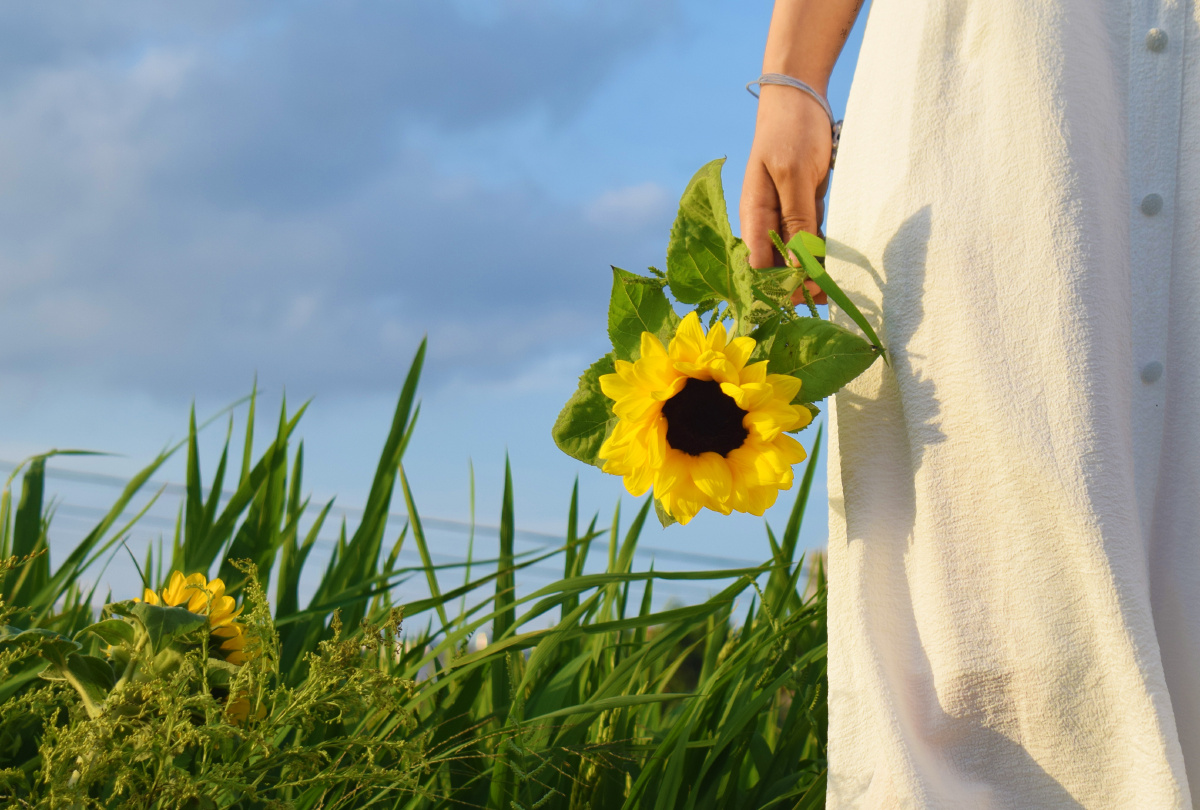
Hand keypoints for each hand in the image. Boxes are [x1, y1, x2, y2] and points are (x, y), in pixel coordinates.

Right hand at [740, 84, 830, 305]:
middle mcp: (765, 220)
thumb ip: (795, 220)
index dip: (778, 285)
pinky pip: (810, 238)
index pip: (758, 265)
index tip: (807, 295)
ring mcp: (784, 214)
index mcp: (753, 215)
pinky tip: (836, 263)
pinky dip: (822, 251)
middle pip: (777, 264)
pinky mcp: (802, 206)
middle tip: (828, 295)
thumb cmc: (791, 131)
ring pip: (796, 254)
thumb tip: (796, 264)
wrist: (799, 96)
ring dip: (813, 270)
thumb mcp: (794, 175)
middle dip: (799, 283)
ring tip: (835, 286)